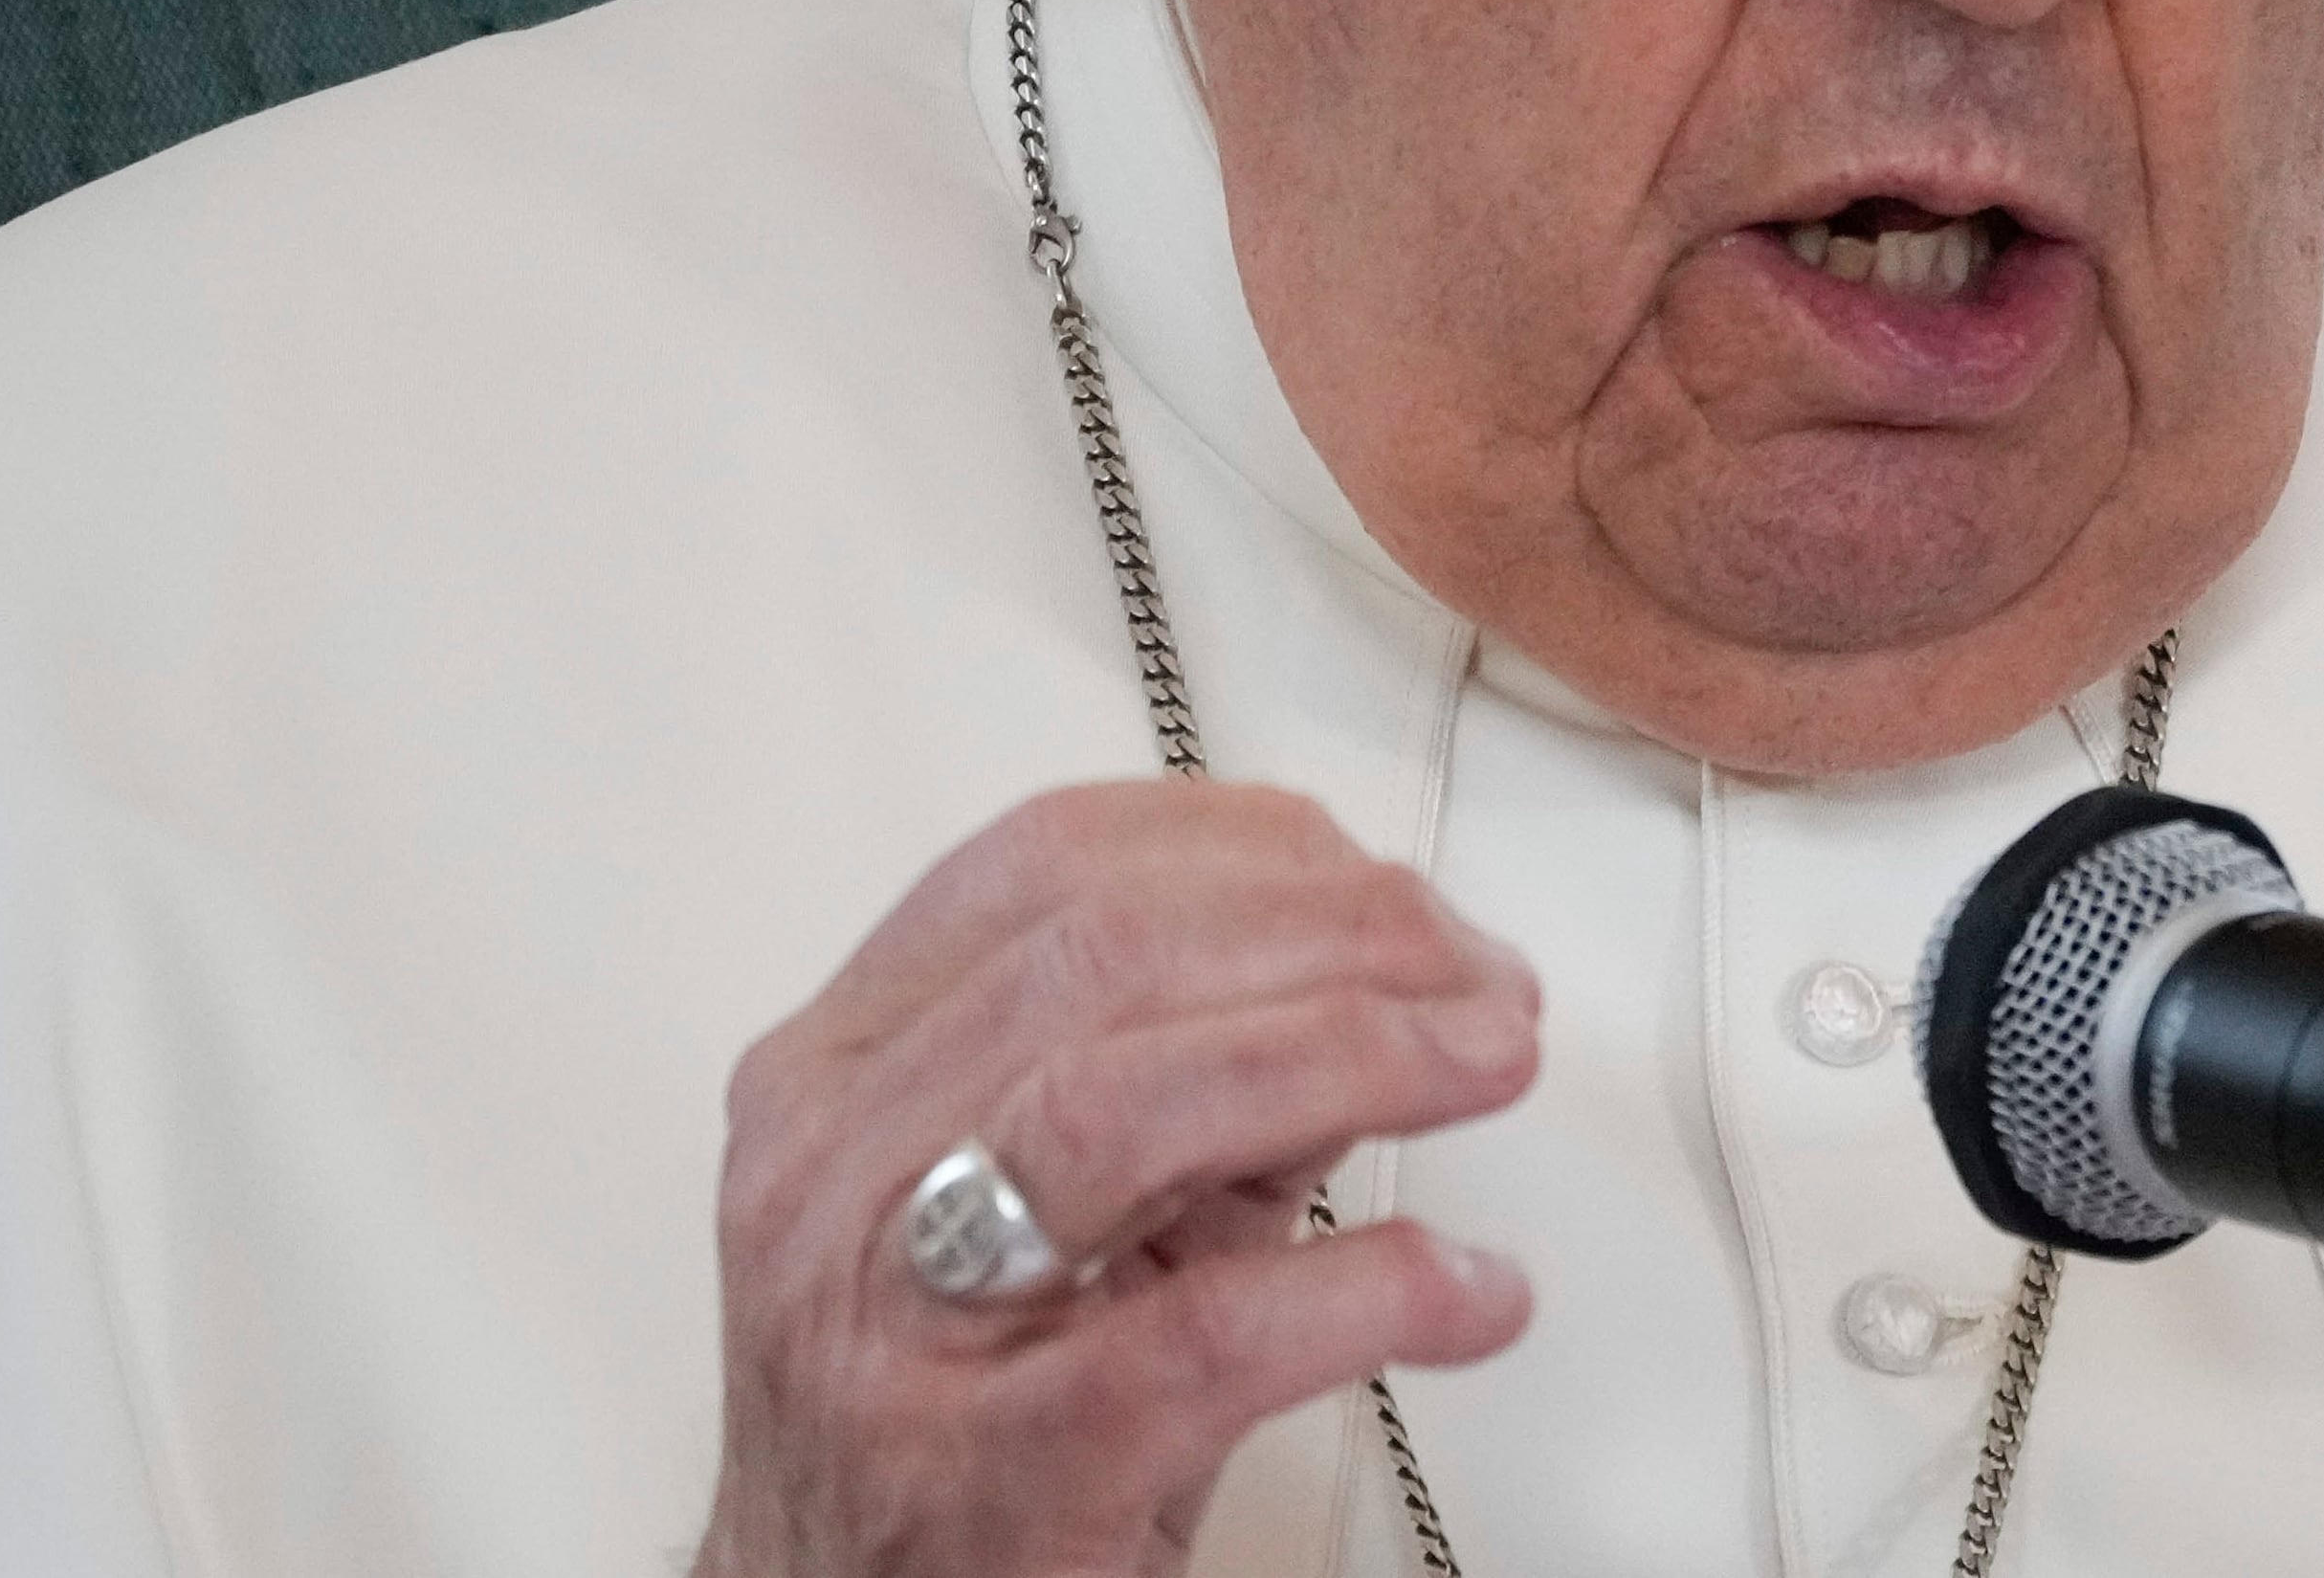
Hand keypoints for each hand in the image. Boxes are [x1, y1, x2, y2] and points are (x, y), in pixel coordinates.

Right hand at [692, 781, 1541, 1574]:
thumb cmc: (948, 1426)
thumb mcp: (1036, 1211)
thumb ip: (1181, 1079)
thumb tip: (1379, 970)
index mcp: (836, 1080)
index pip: (1040, 869)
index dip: (1245, 845)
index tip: (1381, 878)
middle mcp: (840, 1183)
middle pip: (1104, 960)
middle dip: (1336, 936)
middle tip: (1478, 976)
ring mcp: (905, 1331)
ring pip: (1128, 1107)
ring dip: (1355, 1052)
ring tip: (1487, 1062)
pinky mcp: (999, 1479)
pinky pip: (1206, 1339)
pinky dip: (1370, 1289)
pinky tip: (1468, 1291)